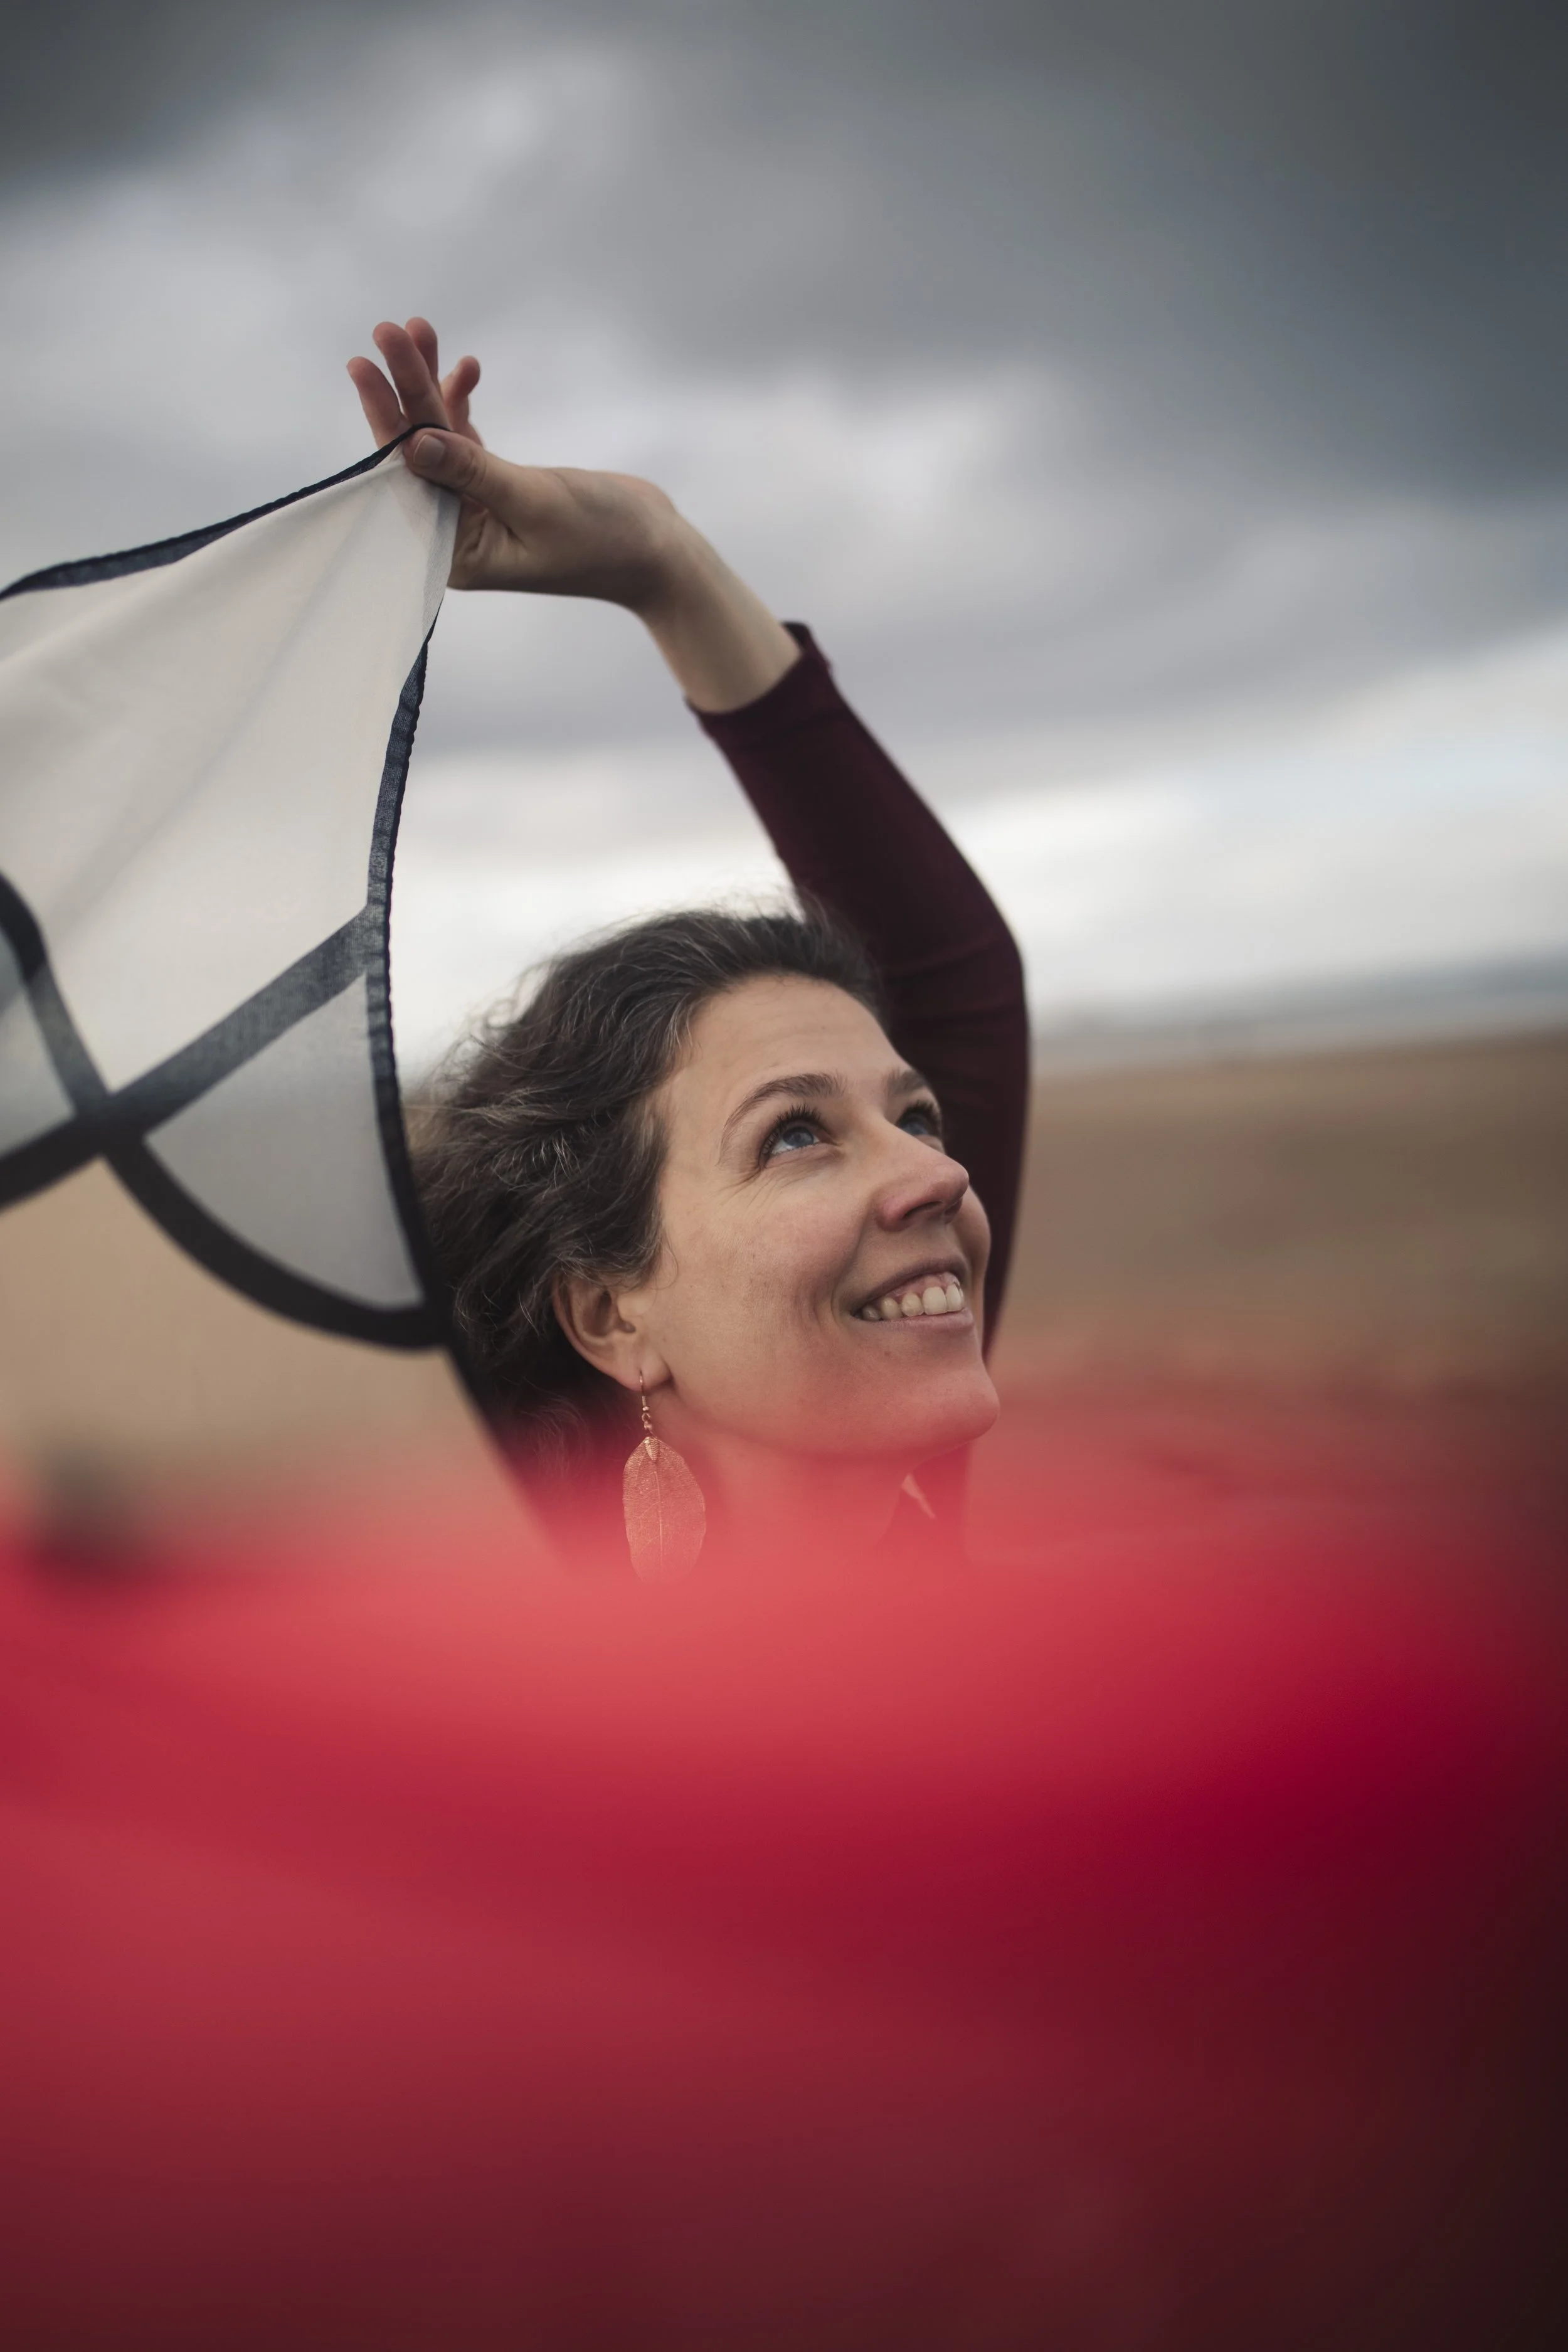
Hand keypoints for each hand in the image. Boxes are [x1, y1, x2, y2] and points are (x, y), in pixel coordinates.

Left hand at [347, 318, 683, 608]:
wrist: (657, 551)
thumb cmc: (604, 539)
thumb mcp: (534, 502)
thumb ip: (472, 472)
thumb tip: (414, 444)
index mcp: (455, 553)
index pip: (407, 479)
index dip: (386, 421)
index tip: (363, 367)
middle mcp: (456, 534)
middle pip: (418, 452)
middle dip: (405, 389)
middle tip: (389, 329)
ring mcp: (475, 509)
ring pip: (439, 438)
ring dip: (430, 385)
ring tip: (416, 329)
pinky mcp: (497, 487)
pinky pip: (465, 438)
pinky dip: (461, 402)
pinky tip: (464, 367)